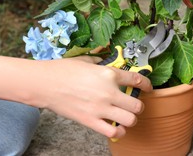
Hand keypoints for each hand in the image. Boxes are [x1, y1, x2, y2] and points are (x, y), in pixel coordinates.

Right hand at [35, 56, 152, 138]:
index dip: (147, 84)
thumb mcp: (86, 60)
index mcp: (109, 74)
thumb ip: (101, 61)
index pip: (137, 79)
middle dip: (139, 106)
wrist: (45, 84)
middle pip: (137, 105)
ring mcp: (100, 108)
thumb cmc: (63, 70)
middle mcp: (109, 92)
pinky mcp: (90, 121)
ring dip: (131, 119)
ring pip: (130, 120)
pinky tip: (117, 127)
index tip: (148, 87)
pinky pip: (113, 132)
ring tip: (126, 117)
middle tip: (134, 105)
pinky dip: (119, 132)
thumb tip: (107, 60)